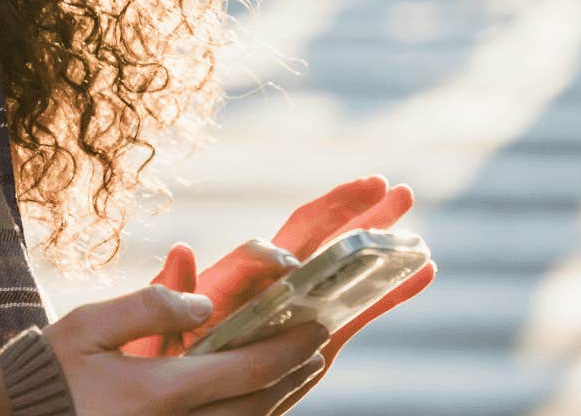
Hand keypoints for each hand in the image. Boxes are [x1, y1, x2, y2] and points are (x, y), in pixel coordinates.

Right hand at [46, 284, 327, 413]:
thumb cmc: (49, 369)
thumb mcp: (88, 325)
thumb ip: (147, 308)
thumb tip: (203, 303)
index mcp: (159, 392)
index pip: (245, 370)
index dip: (287, 349)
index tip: (316, 326)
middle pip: (258, 405)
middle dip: (294, 375)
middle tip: (318, 347)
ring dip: (279, 397)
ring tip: (298, 370)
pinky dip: (250, 412)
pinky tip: (255, 396)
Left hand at [124, 176, 438, 411]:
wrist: (175, 395)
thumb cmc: (155, 358)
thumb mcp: (155, 329)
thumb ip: (170, 295)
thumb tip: (182, 251)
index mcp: (229, 284)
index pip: (262, 253)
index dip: (278, 250)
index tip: (291, 265)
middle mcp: (267, 290)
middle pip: (311, 239)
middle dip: (347, 211)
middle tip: (386, 185)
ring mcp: (296, 312)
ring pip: (343, 269)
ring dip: (378, 242)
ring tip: (412, 212)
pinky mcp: (317, 342)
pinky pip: (358, 311)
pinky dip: (390, 291)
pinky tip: (425, 270)